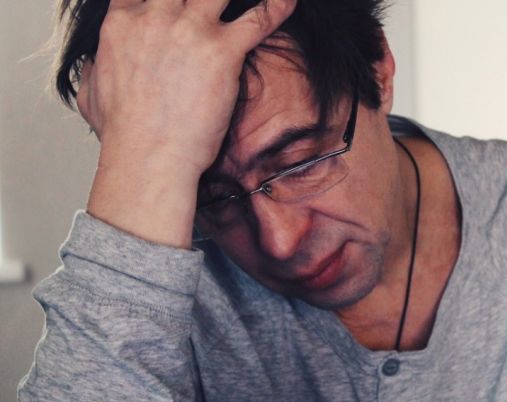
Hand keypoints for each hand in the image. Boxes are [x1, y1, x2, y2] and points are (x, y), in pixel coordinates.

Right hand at [78, 0, 294, 248]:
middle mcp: (156, 17)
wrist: (148, 156)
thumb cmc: (124, 134)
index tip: (173, 1)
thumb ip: (93, 69)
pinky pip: (259, 17)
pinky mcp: (223, 52)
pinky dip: (279, 6)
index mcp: (123, 23)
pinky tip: (290, 1)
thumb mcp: (91, 94)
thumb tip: (92, 66)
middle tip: (210, 2)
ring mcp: (191, 31)